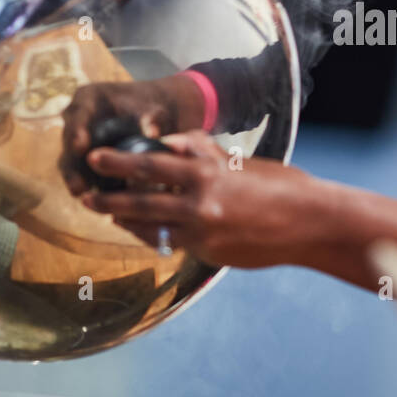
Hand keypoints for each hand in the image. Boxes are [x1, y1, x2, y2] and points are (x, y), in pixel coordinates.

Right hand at [59, 74, 204, 194]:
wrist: (151, 114)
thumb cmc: (150, 107)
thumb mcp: (154, 110)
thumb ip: (152, 120)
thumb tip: (153, 136)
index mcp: (89, 98)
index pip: (78, 113)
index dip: (77, 131)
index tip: (80, 147)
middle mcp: (77, 118)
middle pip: (68, 141)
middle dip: (72, 163)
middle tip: (78, 183)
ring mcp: (77, 139)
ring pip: (70, 160)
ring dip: (74, 178)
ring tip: (80, 193)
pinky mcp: (83, 158)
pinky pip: (80, 172)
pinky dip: (87, 184)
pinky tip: (96, 200)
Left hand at [79, 129, 324, 268]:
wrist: (310, 223)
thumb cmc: (282, 185)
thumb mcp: (240, 161)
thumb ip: (203, 153)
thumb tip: (170, 143)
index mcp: (209, 173)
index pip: (152, 164)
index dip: (119, 161)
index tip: (96, 157)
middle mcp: (201, 203)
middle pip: (141, 200)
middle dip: (110, 198)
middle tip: (86, 195)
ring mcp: (204, 232)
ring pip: (152, 228)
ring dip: (127, 222)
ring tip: (109, 216)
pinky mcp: (209, 253)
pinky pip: (172, 244)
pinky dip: (155, 236)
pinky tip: (145, 232)